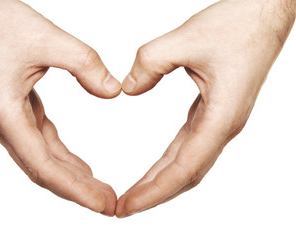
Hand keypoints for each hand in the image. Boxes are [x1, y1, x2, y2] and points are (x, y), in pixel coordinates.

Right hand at [0, 0, 120, 215]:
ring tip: (99, 191)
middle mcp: (2, 123)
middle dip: (76, 190)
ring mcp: (6, 119)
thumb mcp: (49, 38)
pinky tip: (80, 167)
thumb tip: (113, 92)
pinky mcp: (14, 110)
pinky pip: (41, 141)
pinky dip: (62, 156)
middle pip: (43, 170)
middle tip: (108, 205)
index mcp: (4, 112)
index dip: (74, 189)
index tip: (101, 204)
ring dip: (70, 176)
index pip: (43, 165)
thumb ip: (86, 64)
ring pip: (42, 159)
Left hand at [117, 0, 294, 216]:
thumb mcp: (186, 38)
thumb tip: (128, 90)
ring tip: (136, 194)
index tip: (127, 206)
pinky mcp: (214, 111)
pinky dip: (170, 162)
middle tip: (123, 208)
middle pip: (185, 174)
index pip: (183, 168)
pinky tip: (157, 167)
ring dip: (162, 181)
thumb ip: (150, 63)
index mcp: (221, 117)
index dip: (154, 191)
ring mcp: (220, 120)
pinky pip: (189, 145)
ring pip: (188, 163)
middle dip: (153, 194)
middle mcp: (223, 125)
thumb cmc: (240, 25)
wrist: (265, 13)